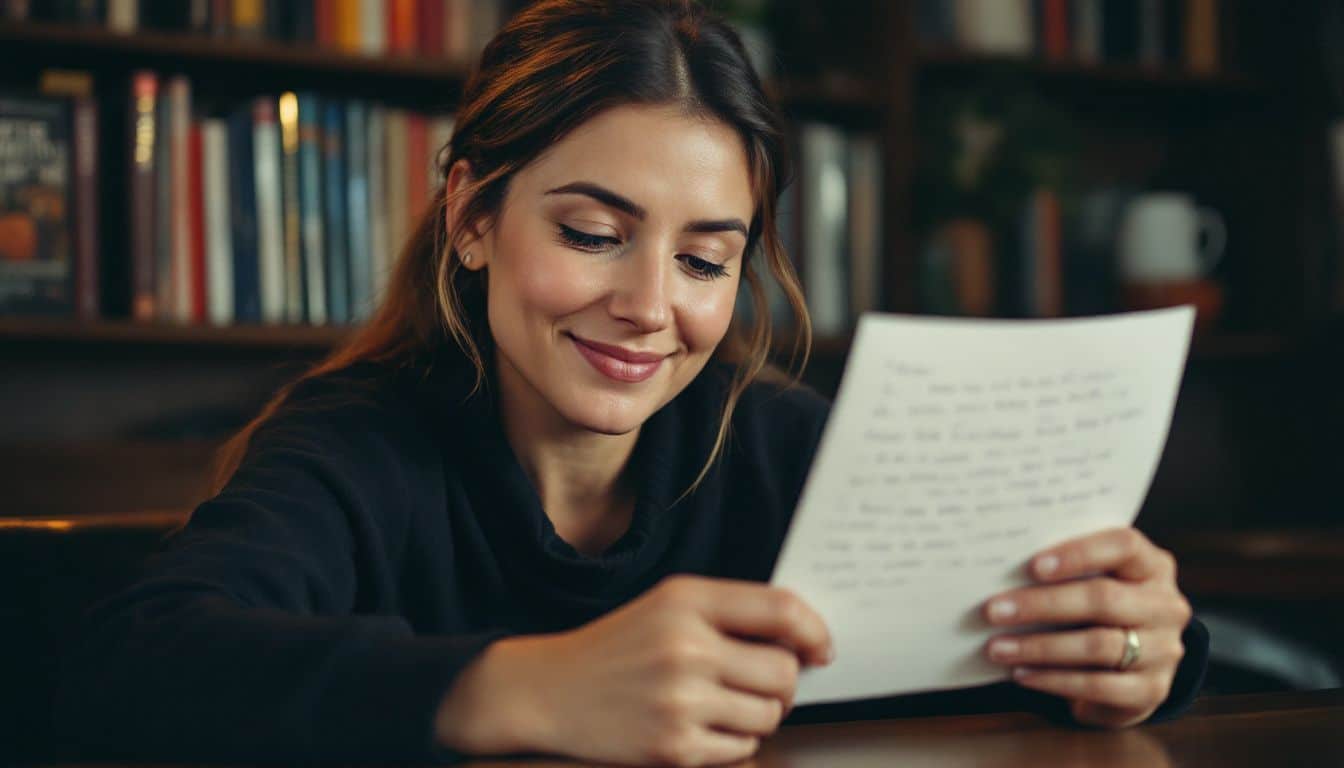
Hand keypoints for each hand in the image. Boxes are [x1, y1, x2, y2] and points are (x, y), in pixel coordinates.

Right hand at [436, 574, 832, 766]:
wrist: (549, 691)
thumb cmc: (616, 647)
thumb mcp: (667, 606)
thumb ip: (730, 613)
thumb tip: (805, 639)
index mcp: (686, 600)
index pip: (782, 609)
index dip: (814, 630)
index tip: (821, 647)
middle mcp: (685, 647)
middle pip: (783, 671)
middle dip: (783, 683)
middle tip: (763, 683)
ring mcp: (679, 701)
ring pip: (769, 715)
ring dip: (759, 715)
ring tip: (723, 704)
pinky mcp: (674, 749)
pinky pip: (742, 749)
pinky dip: (733, 742)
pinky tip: (701, 726)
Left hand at [981, 527, 1191, 727]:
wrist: (1134, 667)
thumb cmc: (1098, 610)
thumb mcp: (1093, 581)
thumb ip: (1064, 570)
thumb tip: (1000, 566)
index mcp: (1152, 565)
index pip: (1123, 545)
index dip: (1079, 553)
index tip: (1033, 565)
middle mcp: (1165, 605)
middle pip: (1103, 598)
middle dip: (1042, 604)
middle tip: (994, 610)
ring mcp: (1164, 650)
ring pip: (1098, 645)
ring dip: (1039, 647)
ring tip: (997, 647)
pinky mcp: (1153, 690)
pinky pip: (1098, 686)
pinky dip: (1054, 680)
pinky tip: (1021, 674)